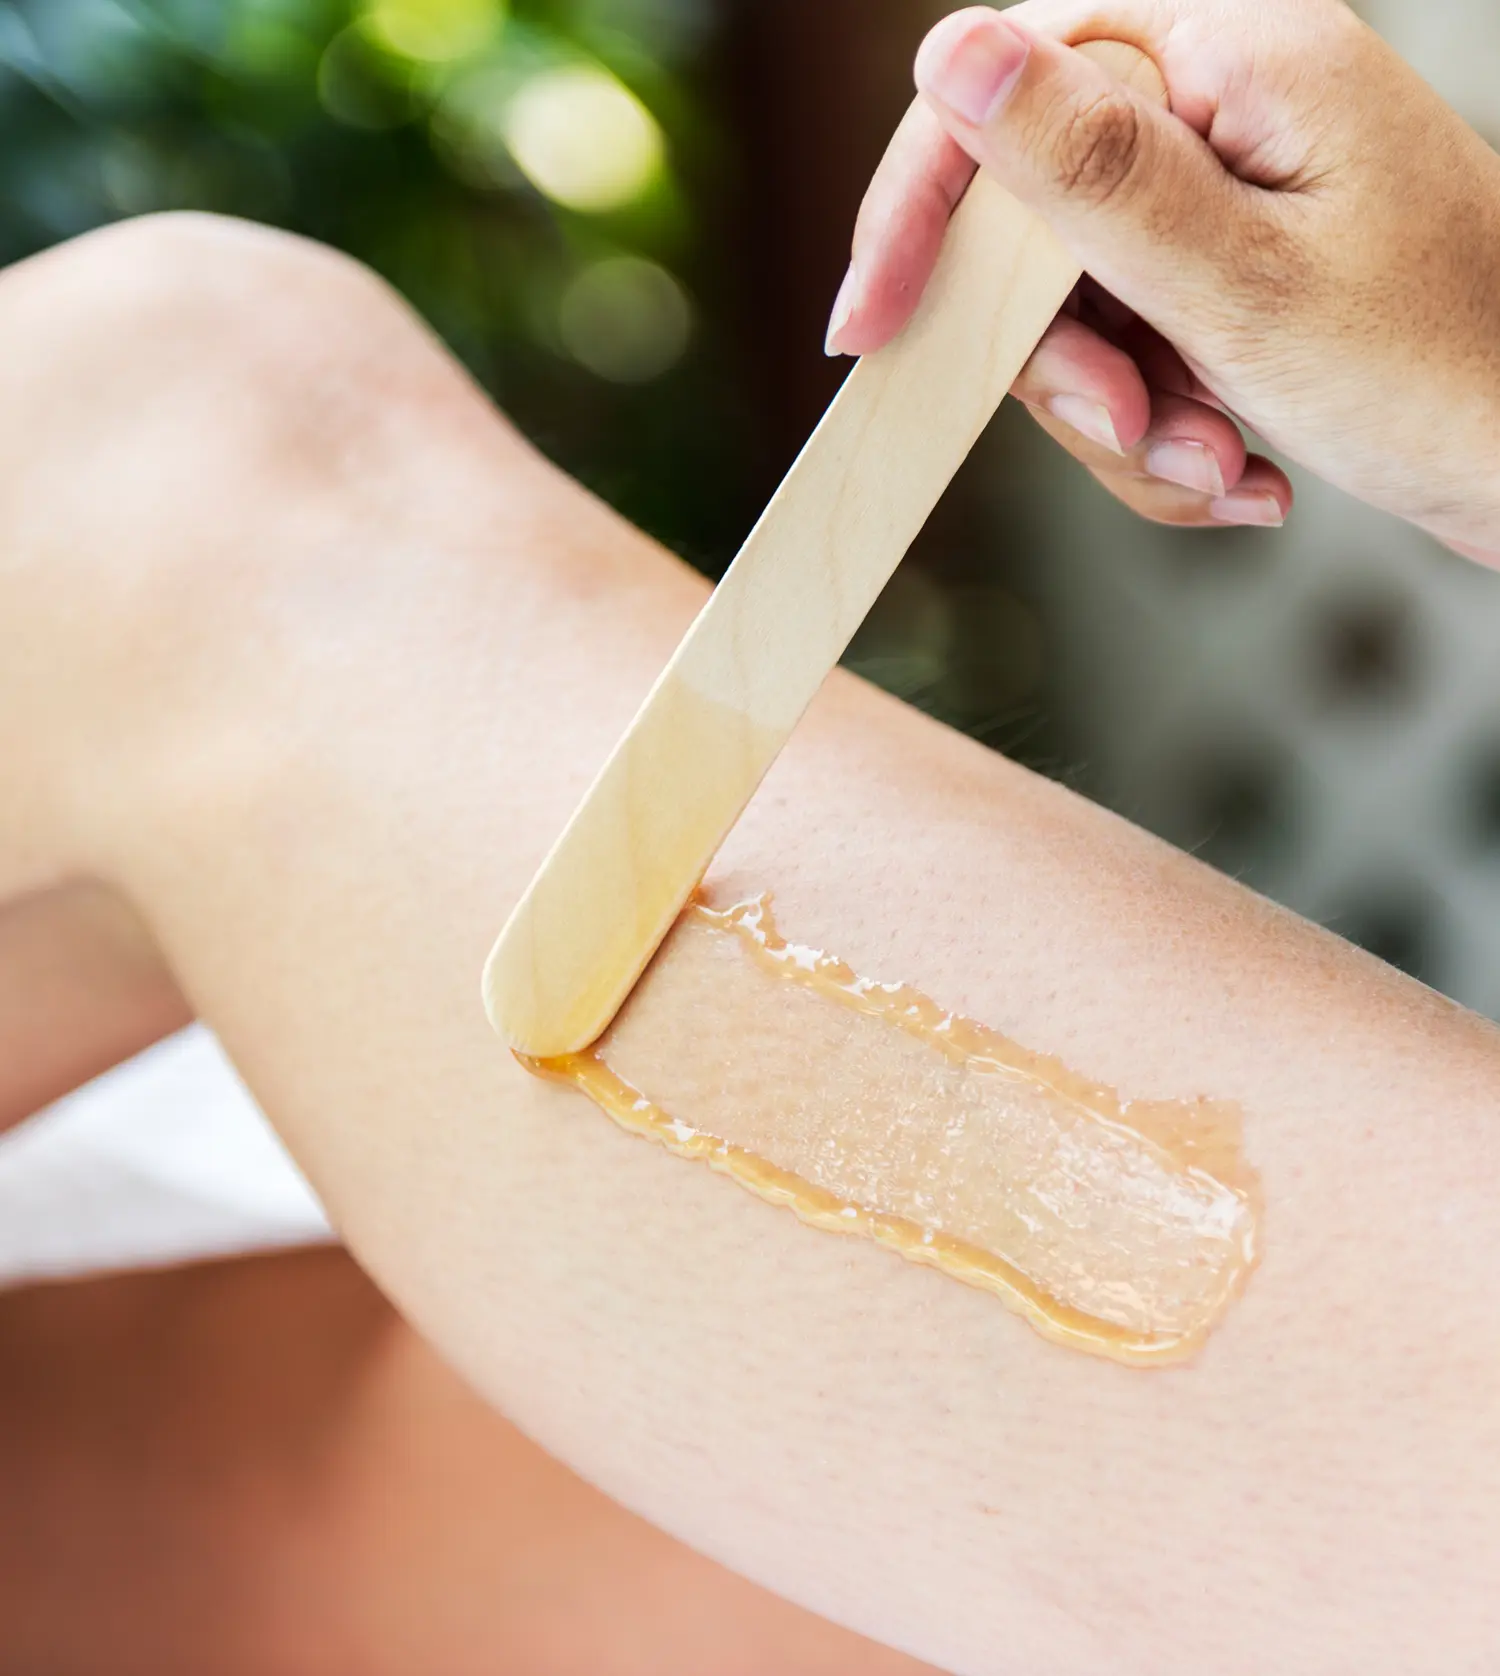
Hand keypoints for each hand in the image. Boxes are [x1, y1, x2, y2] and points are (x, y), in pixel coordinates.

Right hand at [826, 0, 1499, 557]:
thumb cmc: (1440, 374)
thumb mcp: (1240, 282)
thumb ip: (1087, 170)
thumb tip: (953, 51)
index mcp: (1234, 56)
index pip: (1008, 88)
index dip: (921, 212)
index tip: (872, 331)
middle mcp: (1224, 107)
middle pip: (1032, 225)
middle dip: (1068, 362)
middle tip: (1140, 428)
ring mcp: (1227, 196)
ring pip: (1076, 314)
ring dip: (1128, 422)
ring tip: (1220, 466)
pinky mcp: (1231, 274)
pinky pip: (1130, 358)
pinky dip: (1165, 436)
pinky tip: (1243, 471)